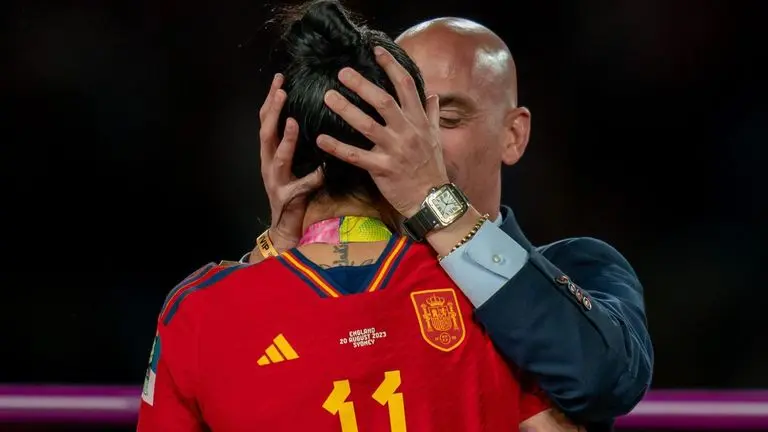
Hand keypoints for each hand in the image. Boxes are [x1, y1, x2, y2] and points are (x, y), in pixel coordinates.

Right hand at [259, 74, 322, 251]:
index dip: (270, 99)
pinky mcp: (288, 197)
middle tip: (281, 90)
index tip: (280, 78)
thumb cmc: (292, 190)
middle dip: (272, 110)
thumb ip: (296, 142)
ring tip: (291, 121)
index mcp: (270, 152)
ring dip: (284, 139)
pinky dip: (311, 179)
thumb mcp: (293, 162)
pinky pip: (301, 187)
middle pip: (265, 132)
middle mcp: (268, 163)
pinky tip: (321, 171)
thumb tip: (308, 116)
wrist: (284, 225)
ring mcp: (276, 180)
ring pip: (277, 157)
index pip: (266, 120)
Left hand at [316, 46, 447, 217]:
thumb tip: (432, 94)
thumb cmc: (431, 167)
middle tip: (342, 72)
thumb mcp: (435, 137)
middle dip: (362, 84)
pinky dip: (338, 147)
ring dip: (346, 109)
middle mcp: (407, 131)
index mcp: (419, 121)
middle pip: (383, 101)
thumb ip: (431, 114)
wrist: (432, 199)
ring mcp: (395, 150)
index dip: (391, 66)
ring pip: (367, 125)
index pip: (406, 86)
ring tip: (328, 97)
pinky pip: (357, 156)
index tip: (376, 51)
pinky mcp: (383, 169)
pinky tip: (321, 139)